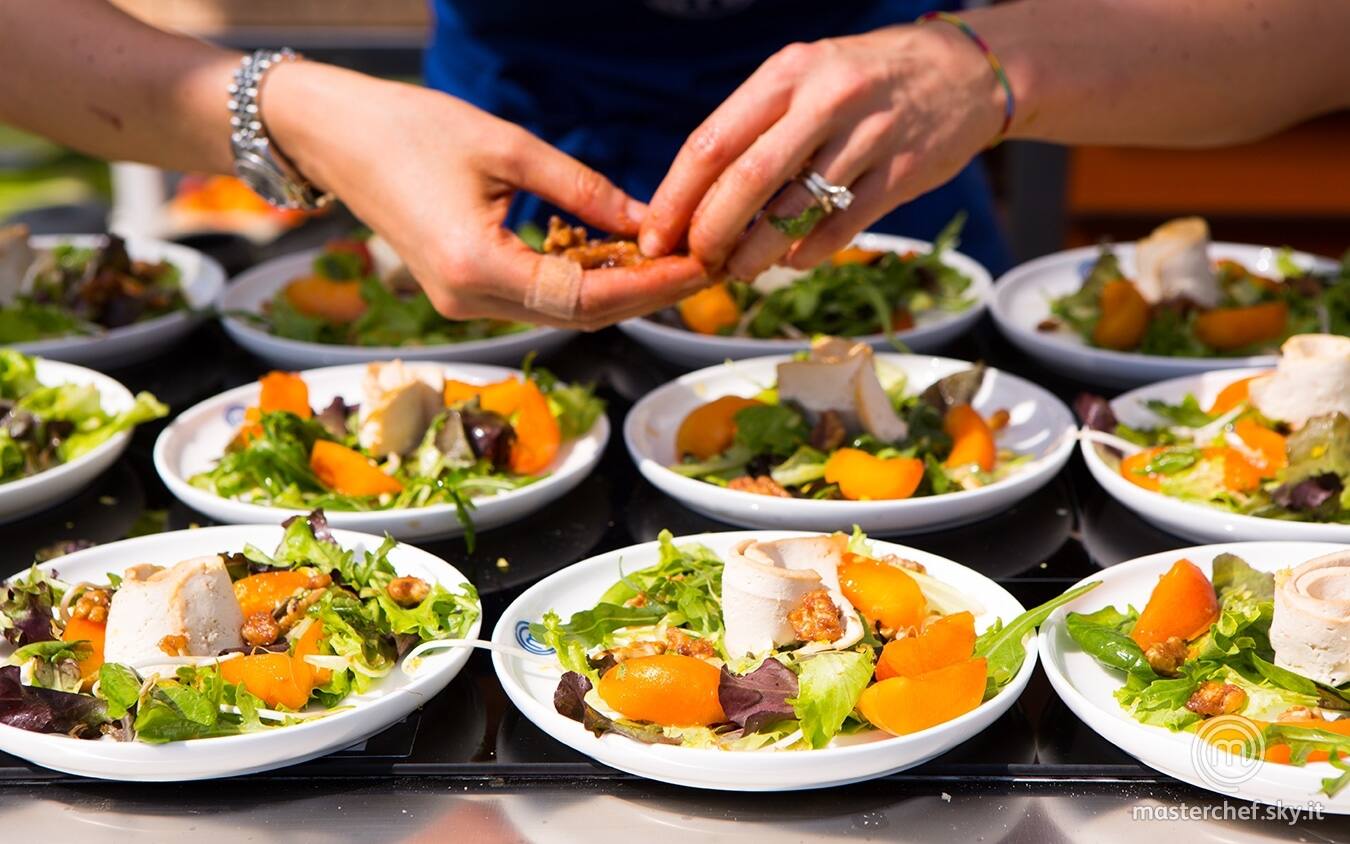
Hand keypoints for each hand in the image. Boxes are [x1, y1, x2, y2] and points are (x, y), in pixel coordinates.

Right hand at [262, 63, 706, 328]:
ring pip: (563, 313)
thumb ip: (583, 189)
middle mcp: (469, 302)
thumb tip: (649, 219)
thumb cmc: (412, 129)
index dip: (649, 285)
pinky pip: (539, 298)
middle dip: (645, 293)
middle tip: (702, 264)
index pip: (586, 297)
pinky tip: (620, 256)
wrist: (337, 138)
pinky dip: (584, 282)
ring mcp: (464, 306)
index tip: (698, 264)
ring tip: (672, 259)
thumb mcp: (508, 147)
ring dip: (619, 291)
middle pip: (581, 316)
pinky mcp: (464, 294)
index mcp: (477, 269)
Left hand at [639, 25, 1003, 279]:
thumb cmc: (864, 82)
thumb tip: (695, 198)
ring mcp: (868, 137)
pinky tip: (792, 260)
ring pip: (793, 211)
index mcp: (788, 74)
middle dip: (710, 233)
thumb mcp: (806, 77)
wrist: (962, 71)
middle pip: (746, 180)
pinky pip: (841, 228)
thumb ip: (756, 127)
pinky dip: (807, 254)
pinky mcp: (902, 174)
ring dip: (755, 253)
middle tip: (695, 262)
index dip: (675, 197)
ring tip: (739, 269)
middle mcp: (826, 100)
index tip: (655, 236)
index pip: (711, 142)